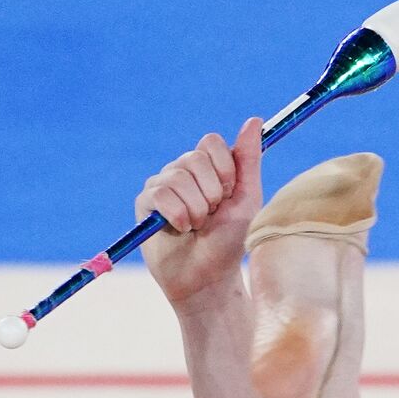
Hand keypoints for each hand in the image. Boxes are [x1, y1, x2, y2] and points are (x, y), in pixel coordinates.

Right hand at [135, 117, 263, 310]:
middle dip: (211, 193)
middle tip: (212, 215)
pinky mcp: (145, 204)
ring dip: (196, 209)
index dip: (224, 170)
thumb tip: (253, 120)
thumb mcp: (247, 198)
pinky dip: (178, 216)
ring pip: (178, 178)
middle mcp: (182, 171)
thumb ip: (248, 160)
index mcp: (208, 168)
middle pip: (194, 158)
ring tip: (197, 226)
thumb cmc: (231, 241)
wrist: (210, 277)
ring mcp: (161, 185)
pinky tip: (181, 230)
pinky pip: (160, 195)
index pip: (211, 143)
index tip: (228, 195)